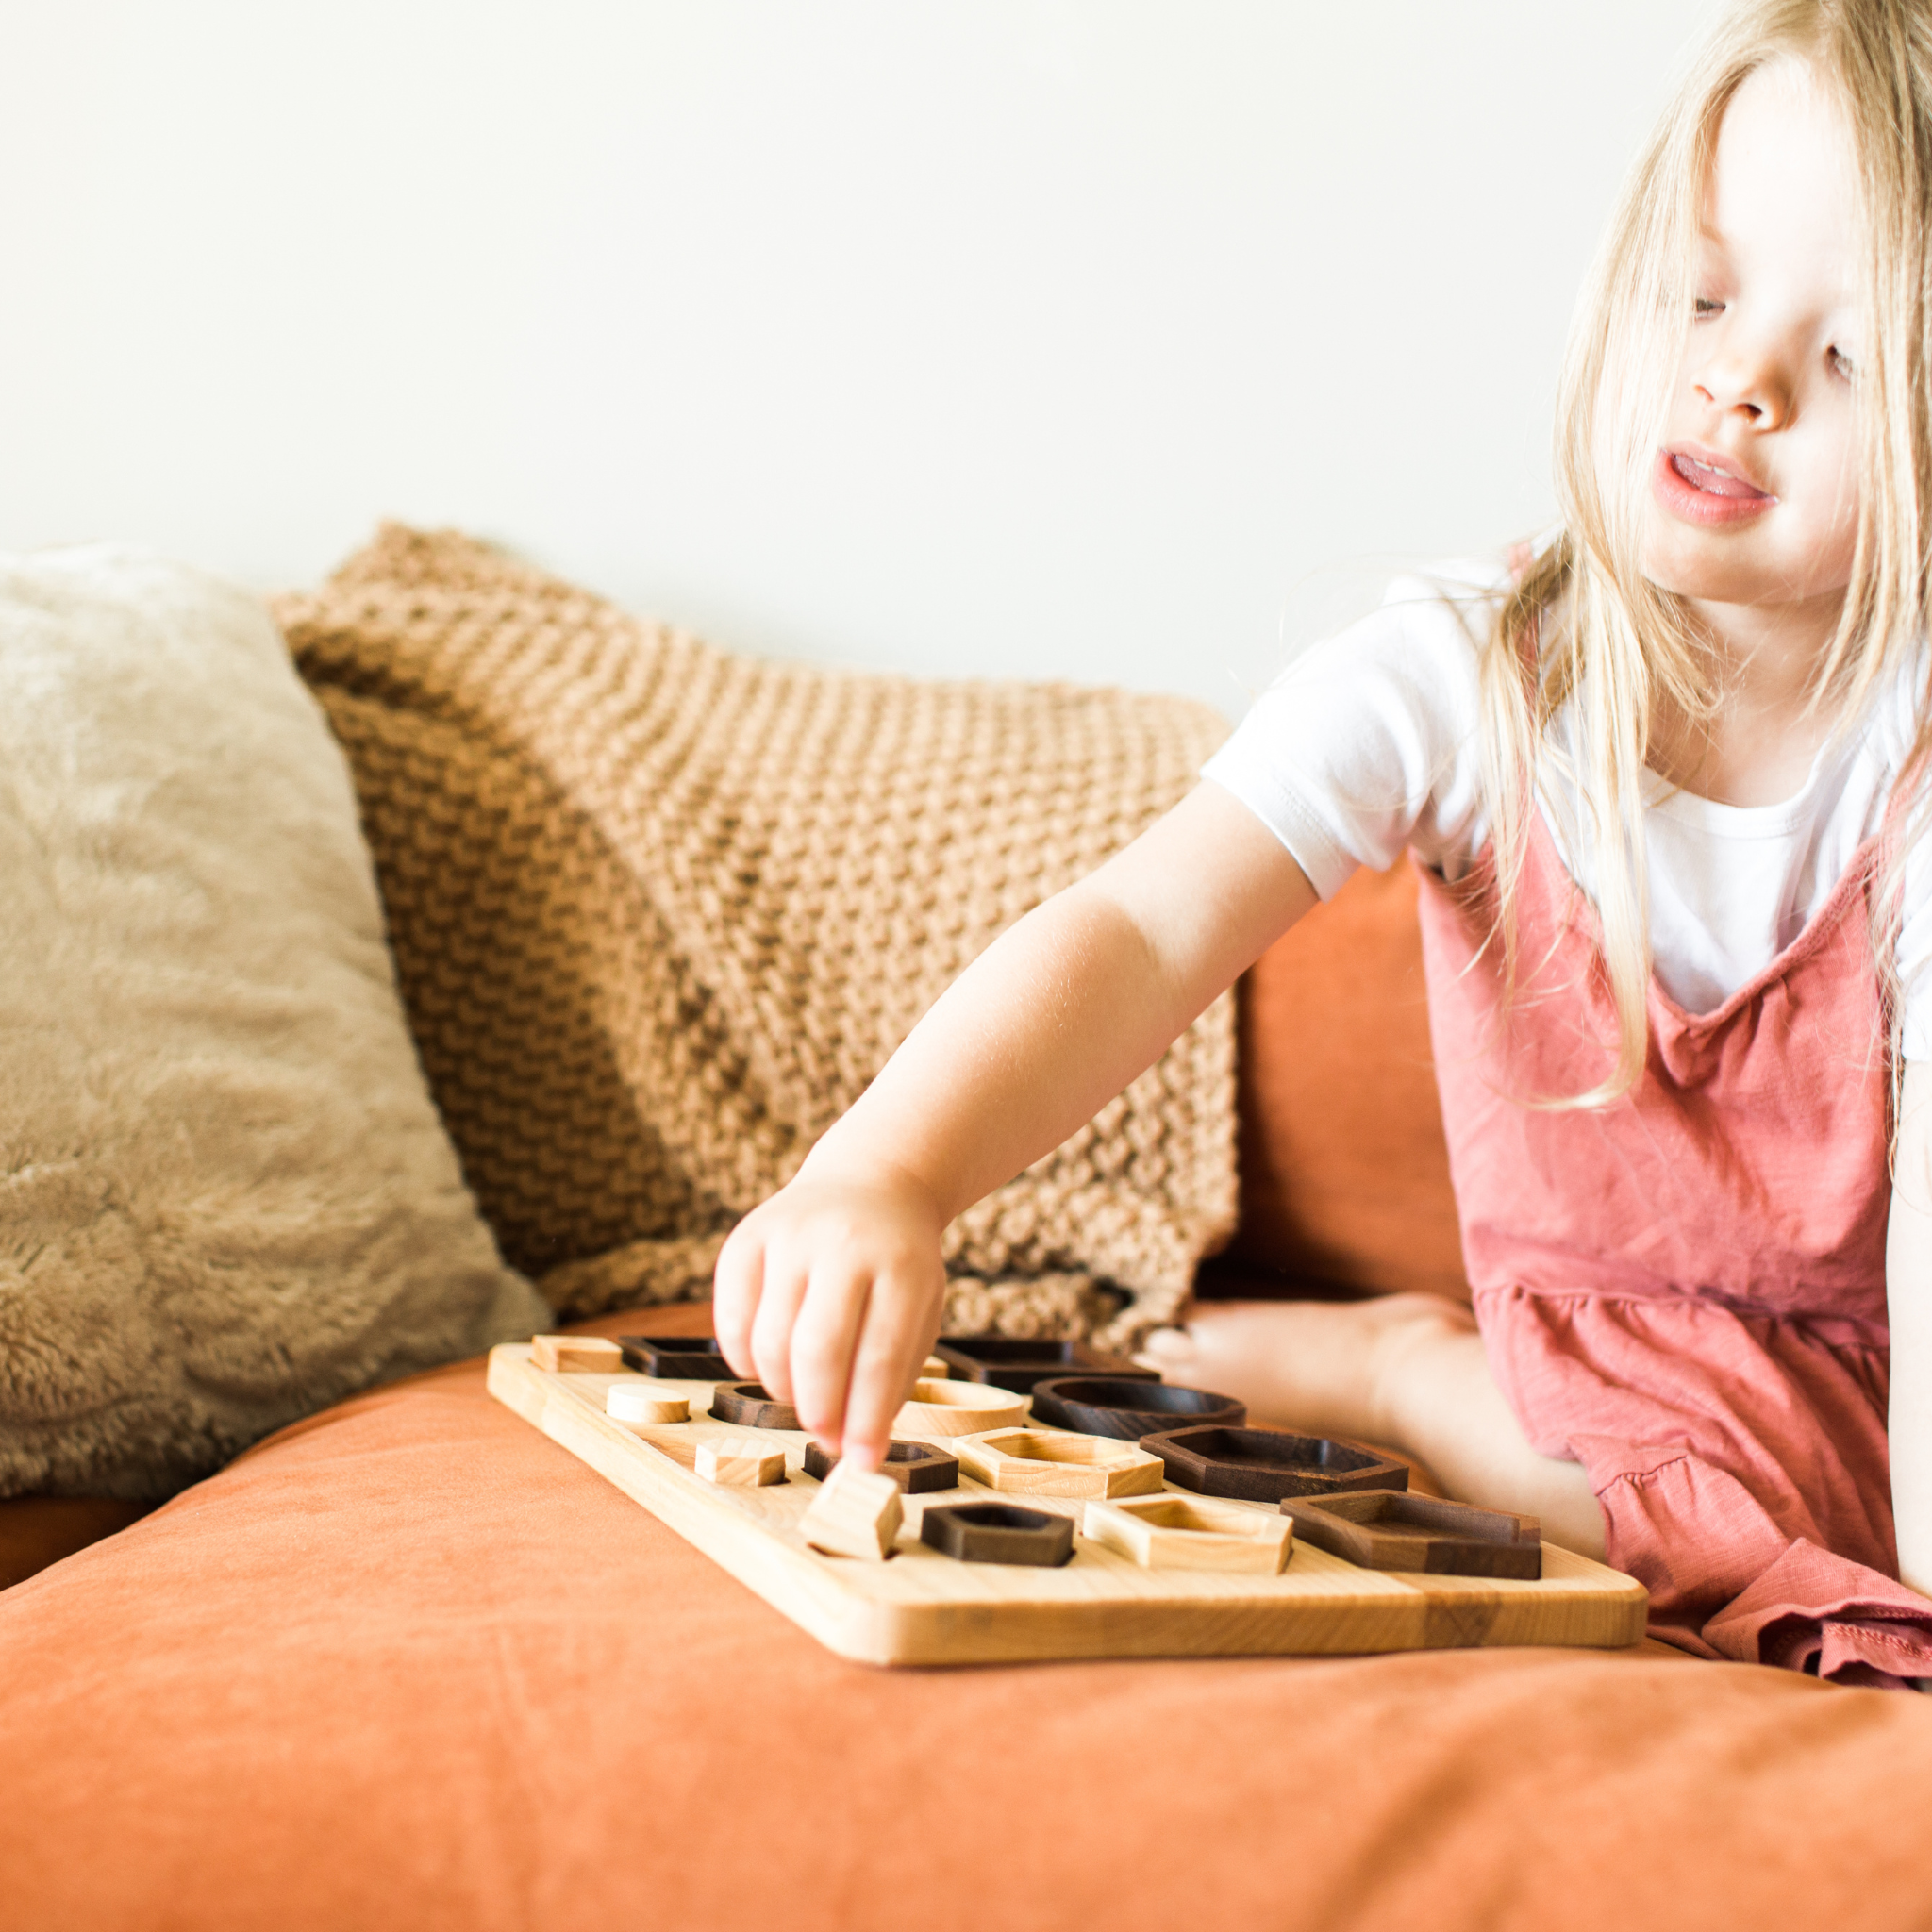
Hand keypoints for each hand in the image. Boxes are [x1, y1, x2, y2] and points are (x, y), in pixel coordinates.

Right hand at [712, 1165, 947, 1469]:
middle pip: (818, 1350)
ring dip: (783, 1390)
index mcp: (902, 1264)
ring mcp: (790, 1236)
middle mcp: (844, 1243)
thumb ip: (892, 1378)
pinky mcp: (746, 1237)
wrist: (870, 1184)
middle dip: (819, 1411)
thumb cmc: (898, 1267)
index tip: (862, 1463)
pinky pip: (730, 1321)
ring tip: (804, 1396)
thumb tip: (856, 1454)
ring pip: (769, 1340)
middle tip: (825, 1439)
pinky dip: (745, 1361)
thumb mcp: (921, 1310)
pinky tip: (769, 1365)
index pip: (879, 1356)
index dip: (867, 1420)